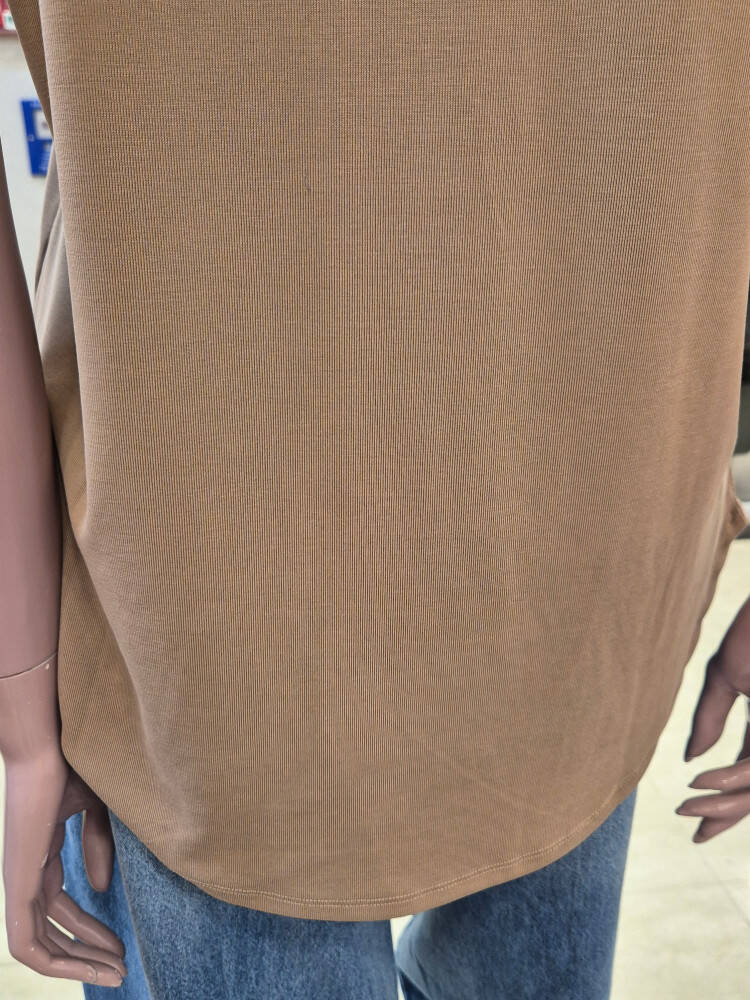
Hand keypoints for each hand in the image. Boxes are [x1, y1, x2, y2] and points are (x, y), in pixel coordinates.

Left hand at [3, 749, 127, 986]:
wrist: (51, 743)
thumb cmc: (76, 762)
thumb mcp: (97, 809)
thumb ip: (98, 846)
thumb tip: (99, 890)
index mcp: (41, 852)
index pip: (60, 905)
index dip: (91, 930)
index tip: (122, 946)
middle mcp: (25, 871)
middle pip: (50, 929)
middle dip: (87, 953)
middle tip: (121, 970)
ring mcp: (18, 879)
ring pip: (38, 944)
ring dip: (76, 963)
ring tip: (115, 972)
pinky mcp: (17, 884)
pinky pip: (26, 941)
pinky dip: (55, 960)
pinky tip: (89, 963)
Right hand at [677, 594, 749, 842]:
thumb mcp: (725, 675)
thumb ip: (709, 719)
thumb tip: (690, 760)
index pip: (746, 775)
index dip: (722, 804)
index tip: (694, 826)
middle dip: (725, 814)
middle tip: (693, 829)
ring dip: (727, 803)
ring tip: (691, 806)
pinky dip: (733, 777)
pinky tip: (704, 781)